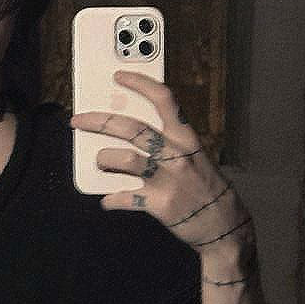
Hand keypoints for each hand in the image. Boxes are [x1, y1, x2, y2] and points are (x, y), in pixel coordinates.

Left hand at [70, 71, 252, 254]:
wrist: (226, 226)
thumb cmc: (205, 187)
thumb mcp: (194, 156)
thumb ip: (166, 143)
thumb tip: (126, 131)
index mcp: (187, 138)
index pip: (164, 100)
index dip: (140, 84)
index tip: (118, 76)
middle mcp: (178, 155)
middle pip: (133, 128)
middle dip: (100, 121)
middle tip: (79, 120)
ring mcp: (169, 180)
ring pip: (126, 159)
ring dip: (104, 159)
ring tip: (98, 162)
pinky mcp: (161, 205)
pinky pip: (126, 198)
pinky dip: (111, 199)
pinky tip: (107, 200)